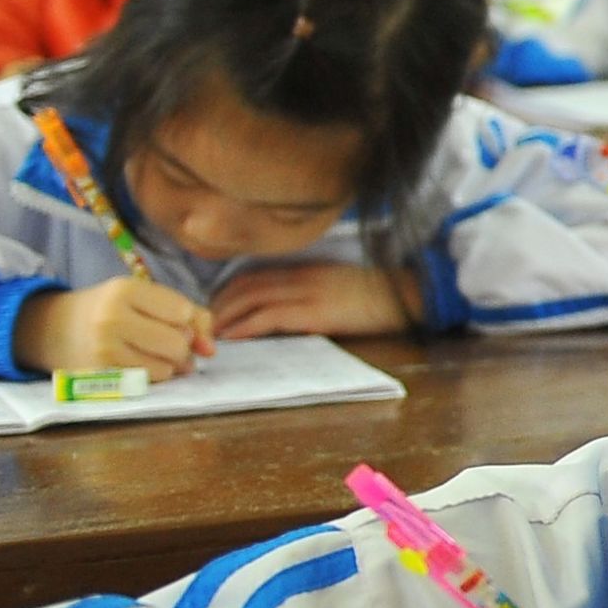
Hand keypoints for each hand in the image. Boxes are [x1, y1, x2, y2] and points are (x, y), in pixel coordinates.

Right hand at [14, 275, 215, 375]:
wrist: (54, 329)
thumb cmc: (112, 309)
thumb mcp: (145, 298)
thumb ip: (191, 316)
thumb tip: (211, 350)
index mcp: (126, 289)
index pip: (183, 312)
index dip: (188, 322)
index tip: (176, 322)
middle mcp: (112, 317)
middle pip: (177, 343)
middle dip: (183, 348)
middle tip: (172, 344)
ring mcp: (103, 349)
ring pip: (166, 367)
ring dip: (170, 365)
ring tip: (154, 354)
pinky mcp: (98, 375)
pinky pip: (147, 382)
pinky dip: (153, 376)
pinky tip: (140, 365)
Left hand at [210, 262, 417, 339]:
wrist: (406, 293)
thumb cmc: (377, 295)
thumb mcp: (338, 285)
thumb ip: (311, 291)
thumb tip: (286, 310)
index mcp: (305, 270)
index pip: (253, 276)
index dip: (227, 292)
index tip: (213, 308)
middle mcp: (300, 277)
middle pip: (245, 286)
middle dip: (219, 305)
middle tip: (201, 325)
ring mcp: (306, 292)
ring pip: (250, 300)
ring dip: (225, 317)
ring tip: (209, 334)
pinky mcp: (314, 311)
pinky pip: (269, 317)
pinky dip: (245, 326)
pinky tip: (232, 337)